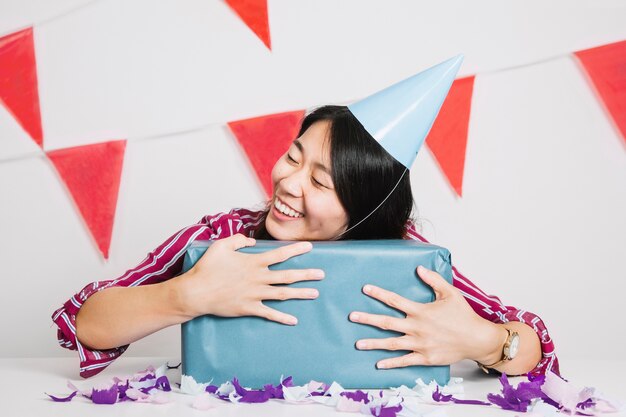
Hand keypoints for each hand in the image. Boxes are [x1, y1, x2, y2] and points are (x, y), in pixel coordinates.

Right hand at [178, 234, 324, 324]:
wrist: (196, 292)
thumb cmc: (206, 268)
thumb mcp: (221, 245)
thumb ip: (239, 239)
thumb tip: (253, 240)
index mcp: (253, 262)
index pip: (280, 254)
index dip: (296, 250)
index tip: (310, 247)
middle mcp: (258, 278)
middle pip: (288, 276)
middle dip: (306, 274)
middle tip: (322, 274)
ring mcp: (255, 294)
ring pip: (283, 294)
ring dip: (300, 294)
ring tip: (315, 293)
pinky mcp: (249, 308)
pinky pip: (269, 313)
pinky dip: (282, 317)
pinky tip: (294, 320)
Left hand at [349, 265, 503, 368]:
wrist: (477, 339)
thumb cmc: (464, 315)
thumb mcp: (450, 293)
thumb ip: (433, 280)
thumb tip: (419, 268)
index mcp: (420, 311)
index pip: (394, 300)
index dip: (379, 294)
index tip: (365, 289)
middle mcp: (417, 328)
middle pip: (387, 323)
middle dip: (367, 319)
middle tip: (352, 317)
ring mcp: (420, 344)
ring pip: (391, 344)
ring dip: (373, 344)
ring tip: (358, 343)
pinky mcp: (425, 357)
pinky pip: (404, 361)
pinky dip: (391, 363)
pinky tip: (378, 364)